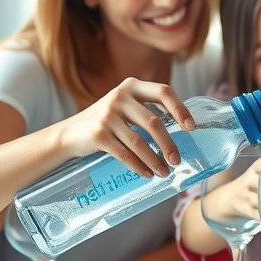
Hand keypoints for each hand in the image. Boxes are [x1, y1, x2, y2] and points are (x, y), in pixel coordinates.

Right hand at [56, 78, 195, 178]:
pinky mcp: (98, 134)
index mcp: (132, 86)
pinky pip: (125, 154)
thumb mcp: (124, 106)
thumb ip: (147, 110)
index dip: (180, 109)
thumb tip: (182, 129)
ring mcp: (107, 115)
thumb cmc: (105, 121)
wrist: (69, 134)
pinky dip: (139, 166)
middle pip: (154, 122)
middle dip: (168, 144)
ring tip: (164, 172)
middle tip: (177, 160)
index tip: (191, 127)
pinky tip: (147, 174)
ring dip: (155, 160)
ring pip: (140, 142)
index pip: (163, 91)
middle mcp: (120, 96)